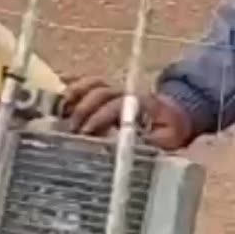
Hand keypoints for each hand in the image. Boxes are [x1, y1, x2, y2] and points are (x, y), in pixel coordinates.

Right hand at [59, 76, 195, 151]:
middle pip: (101, 92)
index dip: (101, 116)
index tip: (87, 132)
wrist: (175, 115)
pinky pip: (88, 83)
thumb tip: (128, 150)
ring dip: (75, 94)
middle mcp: (126, 93)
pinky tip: (59, 92)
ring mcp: (116, 90)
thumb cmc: (169, 131)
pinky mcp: (107, 92)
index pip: (117, 105)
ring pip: (93, 84)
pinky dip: (73, 85)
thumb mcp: (166, 141)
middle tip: (72, 130)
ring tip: (61, 110)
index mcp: (142, 103)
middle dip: (84, 110)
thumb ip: (150, 144)